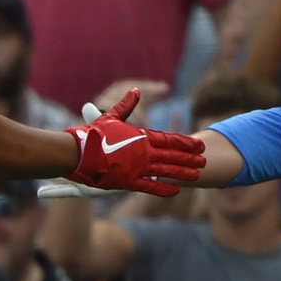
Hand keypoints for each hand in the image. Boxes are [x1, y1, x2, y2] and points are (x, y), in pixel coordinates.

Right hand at [65, 89, 205, 196]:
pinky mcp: (128, 181)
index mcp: (141, 137)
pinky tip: (176, 190)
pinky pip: (151, 186)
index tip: (199, 144)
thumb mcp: (111, 116)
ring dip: (183, 173)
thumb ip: (127, 105)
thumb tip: (136, 90)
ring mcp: (137, 168)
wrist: (76, 152)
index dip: (186, 143)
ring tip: (197, 174)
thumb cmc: (92, 134)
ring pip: (167, 171)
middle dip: (190, 158)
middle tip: (205, 160)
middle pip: (173, 156)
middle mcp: (143, 152)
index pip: (169, 140)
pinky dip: (164, 189)